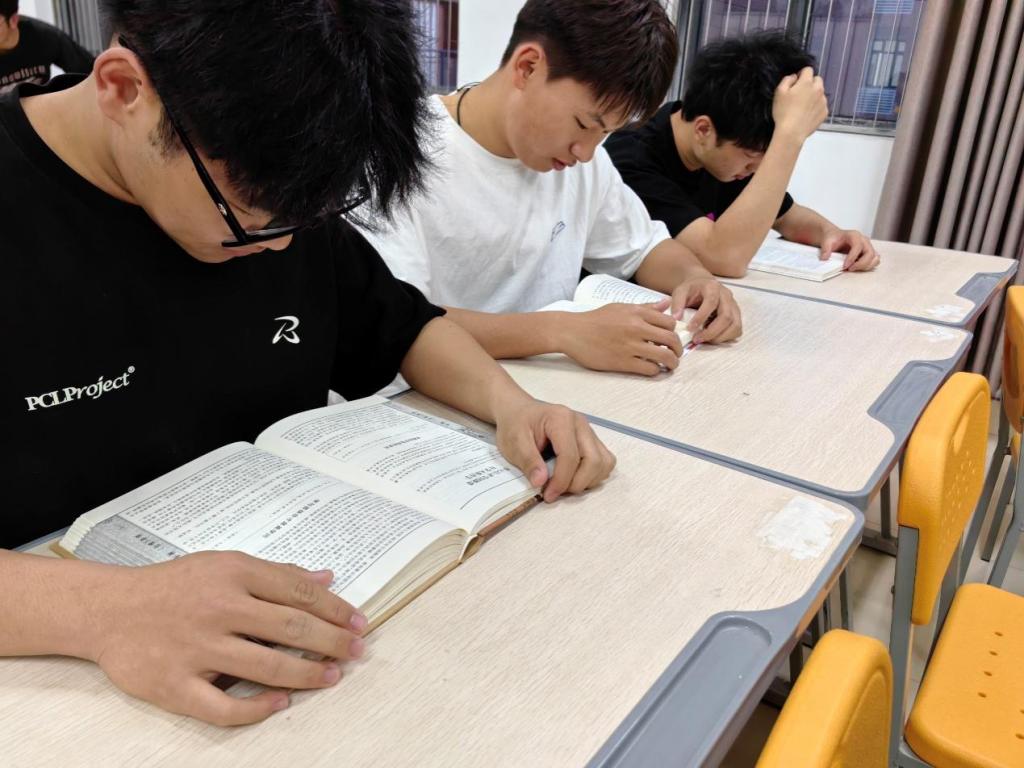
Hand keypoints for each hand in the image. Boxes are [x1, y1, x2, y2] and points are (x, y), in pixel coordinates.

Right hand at [89, 553, 366, 725]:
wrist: (109, 609)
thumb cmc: (173, 586)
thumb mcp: (225, 565)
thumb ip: (276, 574)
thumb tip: (326, 579)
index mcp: (234, 574)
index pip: (299, 592)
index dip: (336, 610)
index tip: (359, 623)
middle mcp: (219, 608)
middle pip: (292, 629)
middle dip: (333, 642)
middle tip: (357, 652)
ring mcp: (197, 648)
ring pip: (267, 667)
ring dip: (307, 674)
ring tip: (332, 676)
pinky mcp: (175, 684)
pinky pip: (224, 706)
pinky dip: (257, 708)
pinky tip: (281, 702)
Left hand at [493, 396, 615, 502]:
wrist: (520, 412)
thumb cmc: (516, 425)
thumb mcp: (514, 442)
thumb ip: (528, 461)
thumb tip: (541, 482)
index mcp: (561, 420)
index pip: (570, 456)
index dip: (561, 481)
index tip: (548, 495)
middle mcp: (580, 424)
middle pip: (594, 460)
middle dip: (577, 483)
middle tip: (556, 491)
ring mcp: (589, 431)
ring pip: (604, 463)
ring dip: (587, 480)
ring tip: (565, 484)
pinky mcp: (592, 440)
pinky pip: (605, 461)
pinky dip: (593, 475)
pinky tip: (574, 477)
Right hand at [558, 301, 684, 375]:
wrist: (572, 332)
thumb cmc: (596, 319)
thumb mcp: (621, 308)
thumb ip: (645, 307)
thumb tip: (667, 303)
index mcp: (637, 313)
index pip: (669, 323)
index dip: (674, 332)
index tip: (671, 339)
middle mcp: (636, 328)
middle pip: (671, 340)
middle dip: (678, 349)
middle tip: (676, 355)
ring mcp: (630, 346)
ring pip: (664, 356)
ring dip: (672, 363)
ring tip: (669, 366)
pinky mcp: (622, 362)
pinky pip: (649, 368)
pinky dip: (655, 371)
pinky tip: (652, 369)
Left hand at [670, 278, 741, 344]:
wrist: (701, 285)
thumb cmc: (691, 290)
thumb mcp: (680, 292)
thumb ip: (677, 304)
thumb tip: (676, 319)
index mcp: (713, 287)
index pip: (711, 302)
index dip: (701, 317)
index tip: (690, 328)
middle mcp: (726, 296)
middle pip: (726, 316)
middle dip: (711, 332)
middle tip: (696, 339)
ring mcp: (733, 306)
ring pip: (735, 325)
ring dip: (720, 337)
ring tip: (704, 340)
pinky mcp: (736, 315)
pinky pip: (737, 330)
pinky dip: (726, 337)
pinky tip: (712, 338)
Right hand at [773, 67, 827, 143]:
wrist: (792, 132)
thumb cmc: (783, 112)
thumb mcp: (779, 92)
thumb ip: (787, 80)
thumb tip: (794, 77)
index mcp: (806, 83)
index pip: (808, 70)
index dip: (801, 74)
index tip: (796, 82)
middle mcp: (818, 89)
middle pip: (817, 80)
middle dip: (810, 83)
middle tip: (800, 94)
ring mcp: (823, 101)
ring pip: (820, 93)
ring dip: (813, 95)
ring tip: (803, 106)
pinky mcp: (825, 112)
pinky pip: (822, 105)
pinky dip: (816, 107)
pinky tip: (807, 114)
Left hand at [821, 228, 879, 270]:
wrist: (835, 237)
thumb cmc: (833, 238)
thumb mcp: (826, 242)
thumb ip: (825, 249)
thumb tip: (825, 258)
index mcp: (854, 235)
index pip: (858, 246)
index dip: (852, 257)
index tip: (844, 266)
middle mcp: (864, 240)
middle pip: (870, 253)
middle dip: (861, 264)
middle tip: (849, 269)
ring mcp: (868, 247)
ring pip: (875, 258)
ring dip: (865, 266)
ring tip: (853, 269)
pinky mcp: (869, 253)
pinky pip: (874, 261)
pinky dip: (868, 266)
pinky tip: (857, 268)